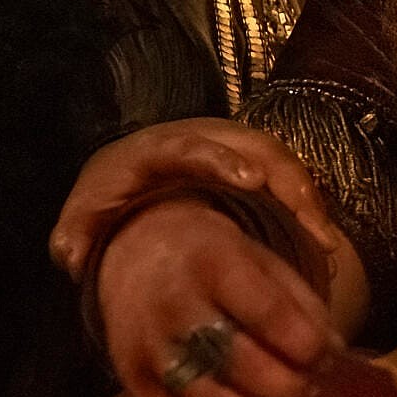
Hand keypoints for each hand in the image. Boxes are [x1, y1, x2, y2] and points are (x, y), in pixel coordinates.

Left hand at [51, 119, 341, 279]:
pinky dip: (310, 210)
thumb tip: (72, 257)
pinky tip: (322, 247)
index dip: (223, 160)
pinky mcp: (256, 166)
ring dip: (306, 200)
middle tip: (308, 219)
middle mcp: (206, 139)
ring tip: (324, 244)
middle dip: (285, 180)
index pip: (193, 145)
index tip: (249, 182)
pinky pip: (291, 181)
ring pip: (282, 163)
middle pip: (254, 147)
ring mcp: (236, 149)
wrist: (129, 174)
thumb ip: (74, 235)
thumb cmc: (109, 196)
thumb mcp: (83, 214)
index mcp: (159, 147)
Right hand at [95, 200, 341, 396]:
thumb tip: (334, 352)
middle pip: (239, 363)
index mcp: (213, 262)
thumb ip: (300, 302)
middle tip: (308, 385)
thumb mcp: (260, 258)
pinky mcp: (131, 379)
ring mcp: (147, 345)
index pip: (268, 313)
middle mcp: (173, 303)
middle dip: (287, 384)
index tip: (325, 356)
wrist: (134, 248)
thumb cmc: (212, 257)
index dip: (306, 345)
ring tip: (273, 396)